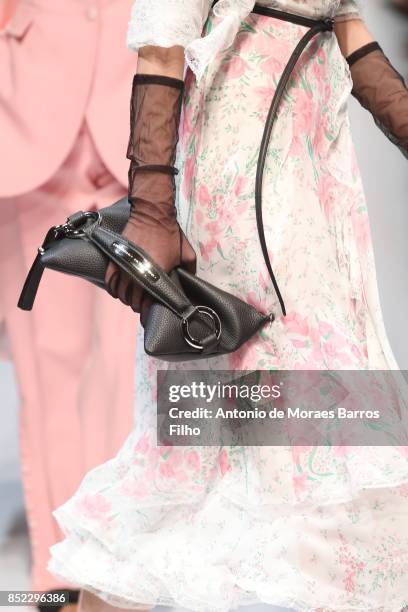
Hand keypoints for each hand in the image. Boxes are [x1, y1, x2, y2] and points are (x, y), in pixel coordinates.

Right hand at [105, 172, 195, 315]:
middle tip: (141, 306)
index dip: (149, 311)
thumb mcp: (186, 253)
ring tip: (131, 299)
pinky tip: (118, 292)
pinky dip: (113, 289)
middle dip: (138, 306)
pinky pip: (110, 282)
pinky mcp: (116, 260)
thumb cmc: (171, 234)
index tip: (150, 314)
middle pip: (134, 300)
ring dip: (126, 299)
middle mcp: (139, 274)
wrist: (153, 214)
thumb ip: (190, 270)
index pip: (150, 302)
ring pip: (121, 293)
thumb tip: (191, 282)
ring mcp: (125, 267)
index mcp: (158, 275)